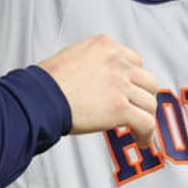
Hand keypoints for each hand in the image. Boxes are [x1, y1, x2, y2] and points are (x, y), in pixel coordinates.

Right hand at [37, 35, 158, 138]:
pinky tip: (142, 141)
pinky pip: (146, 122)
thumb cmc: (45, 83)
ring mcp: (120, 84)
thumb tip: (100, 81)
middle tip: (138, 108)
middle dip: (144, 96)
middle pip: (147, 80)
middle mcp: (116, 62)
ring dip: (146, 116)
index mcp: (105, 46)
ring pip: (149, 102)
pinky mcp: (119, 108)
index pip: (134, 60)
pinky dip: (147, 134)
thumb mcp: (73, 57)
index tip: (131, 90)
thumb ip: (94, 64)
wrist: (38, 97)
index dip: (134, 79)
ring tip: (140, 129)